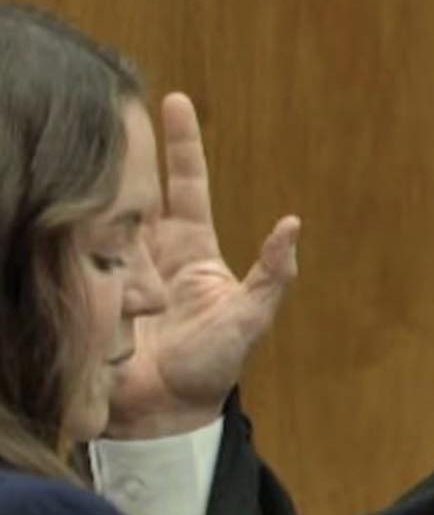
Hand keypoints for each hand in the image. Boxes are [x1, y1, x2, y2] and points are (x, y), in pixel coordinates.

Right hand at [106, 92, 300, 438]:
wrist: (166, 414)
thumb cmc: (214, 366)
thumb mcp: (250, 318)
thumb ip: (272, 274)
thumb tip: (292, 223)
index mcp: (192, 249)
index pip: (184, 185)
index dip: (181, 145)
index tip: (173, 100)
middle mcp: (151, 251)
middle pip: (134, 190)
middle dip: (122, 154)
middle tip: (107, 115)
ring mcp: (116, 269)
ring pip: (102, 219)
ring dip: (96, 202)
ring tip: (83, 177)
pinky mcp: (90, 292)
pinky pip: (80, 262)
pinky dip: (74, 247)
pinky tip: (59, 224)